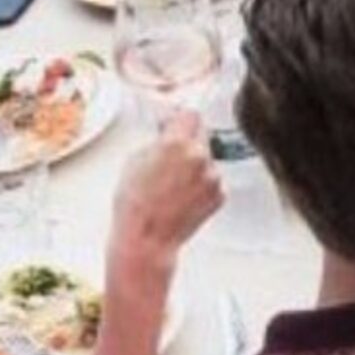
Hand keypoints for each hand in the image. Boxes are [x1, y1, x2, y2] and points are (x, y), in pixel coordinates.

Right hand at [106, 111, 222, 278]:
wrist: (146, 239)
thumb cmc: (134, 206)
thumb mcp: (134, 162)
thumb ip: (157, 141)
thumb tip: (168, 131)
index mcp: (177, 144)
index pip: (190, 115)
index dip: (181, 120)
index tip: (177, 124)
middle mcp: (200, 157)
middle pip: (200, 135)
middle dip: (187, 142)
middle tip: (170, 158)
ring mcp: (213, 176)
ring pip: (207, 159)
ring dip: (194, 166)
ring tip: (171, 186)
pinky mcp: (220, 193)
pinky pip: (211, 180)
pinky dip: (200, 185)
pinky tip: (181, 197)